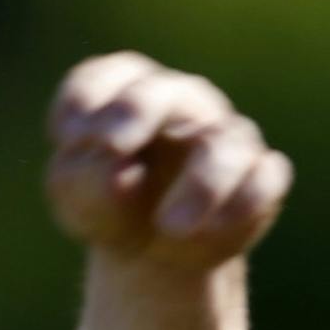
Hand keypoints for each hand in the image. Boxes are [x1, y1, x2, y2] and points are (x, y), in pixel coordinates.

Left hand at [46, 52, 292, 268]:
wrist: (148, 252)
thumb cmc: (106, 205)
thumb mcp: (77, 196)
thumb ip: (84, 178)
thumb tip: (120, 173)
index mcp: (127, 95)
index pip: (109, 76)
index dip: (85, 99)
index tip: (66, 135)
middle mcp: (181, 105)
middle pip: (164, 94)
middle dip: (135, 111)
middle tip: (111, 146)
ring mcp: (224, 137)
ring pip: (224, 142)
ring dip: (200, 185)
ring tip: (168, 228)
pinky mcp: (258, 177)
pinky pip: (264, 179)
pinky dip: (240, 205)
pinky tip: (207, 234)